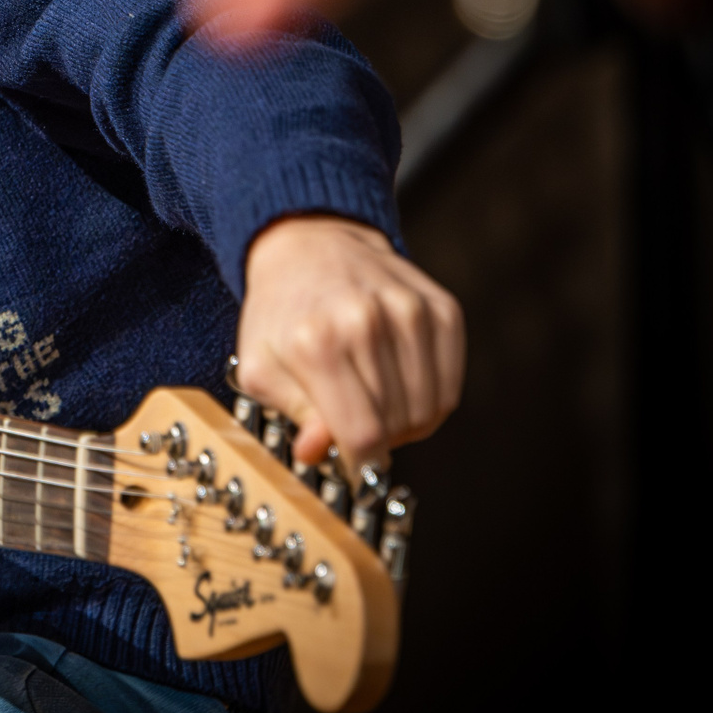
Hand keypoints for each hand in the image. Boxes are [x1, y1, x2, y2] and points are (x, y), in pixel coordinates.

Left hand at [236, 215, 463, 474]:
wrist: (310, 244)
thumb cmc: (282, 312)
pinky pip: (450, 386)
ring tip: (374, 403)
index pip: (362, 434)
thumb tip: (318, 452)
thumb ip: (293, 414)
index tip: (354, 467)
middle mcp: (366, 322)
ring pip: (429, 411)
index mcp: (315, 342)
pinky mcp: (442, 308)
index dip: (361, 464)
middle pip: (397, 426)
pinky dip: (429, 400)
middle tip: (355, 423)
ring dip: (405, 423)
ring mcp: (410, 311)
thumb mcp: (261, 366)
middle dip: (377, 440)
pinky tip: (399, 385)